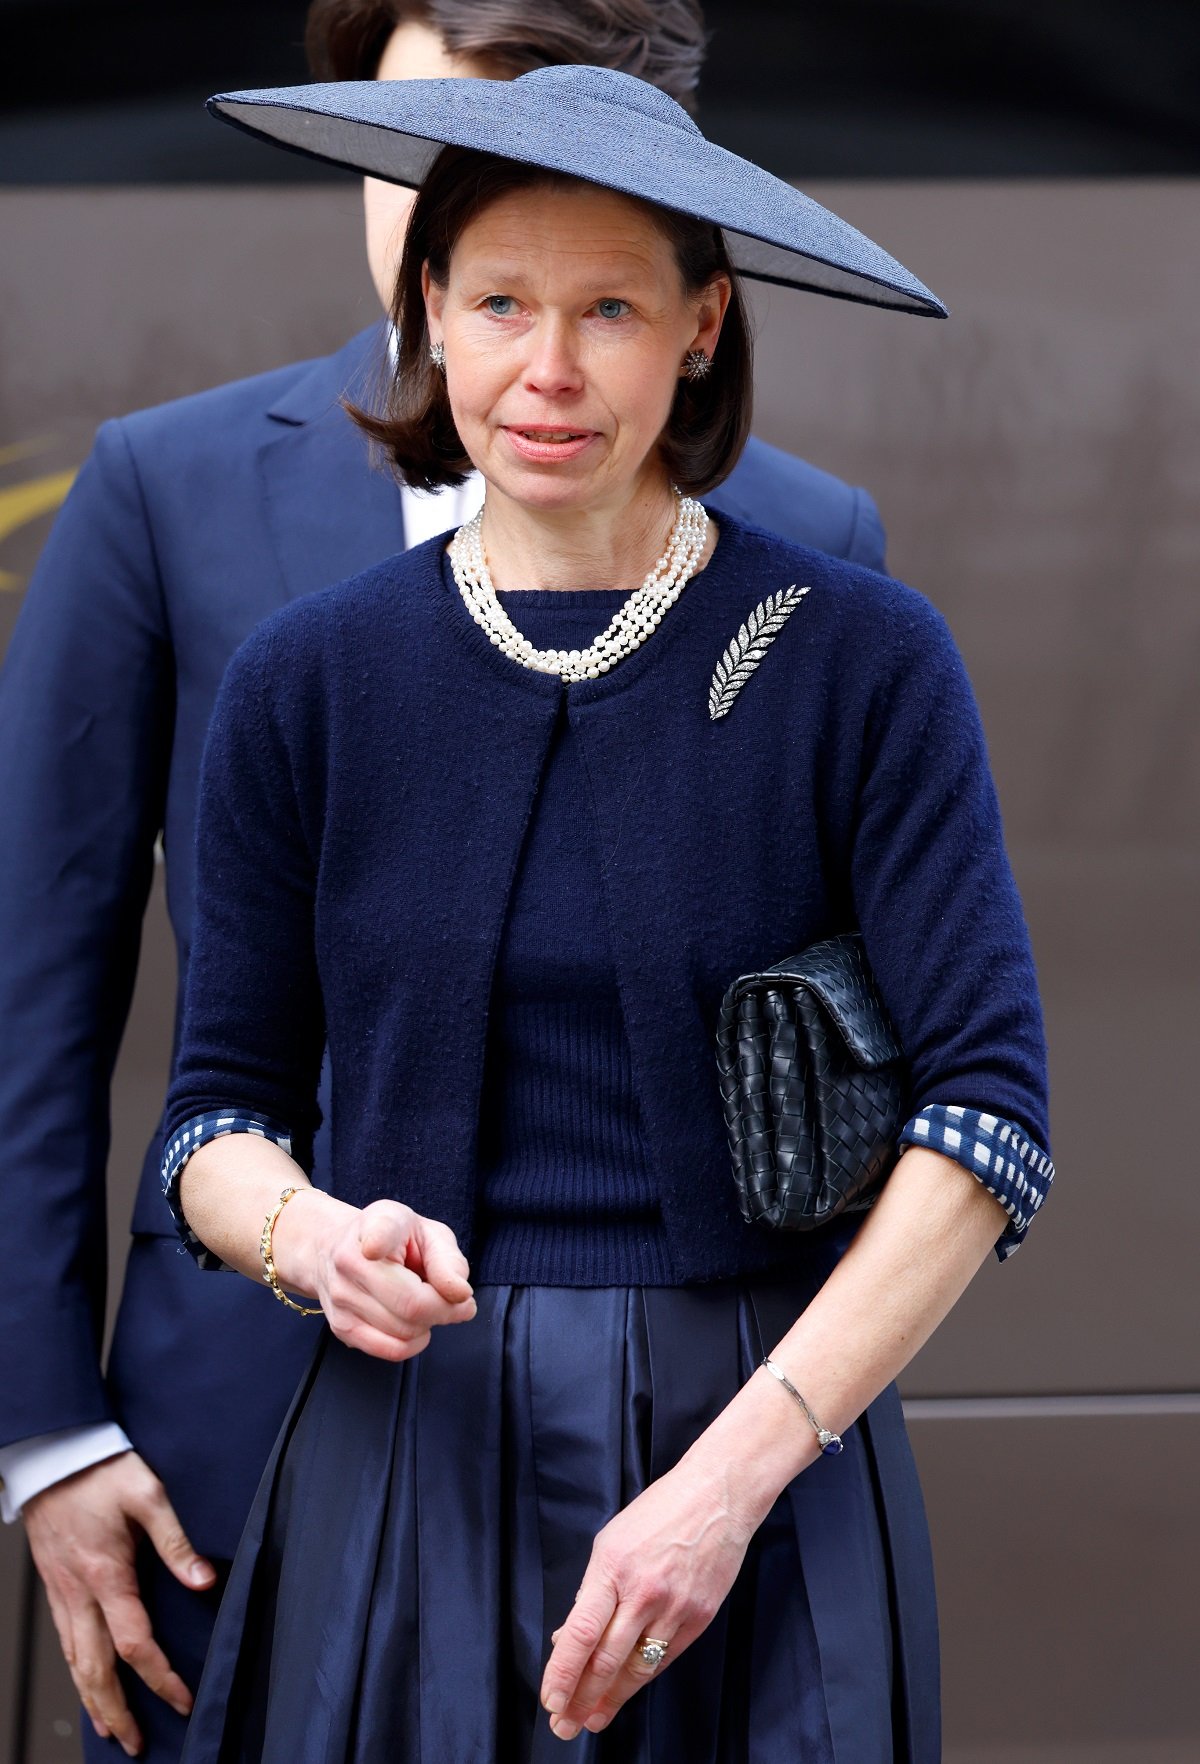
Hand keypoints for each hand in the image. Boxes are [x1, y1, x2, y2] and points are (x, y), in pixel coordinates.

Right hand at [23, 1450, 216, 1756]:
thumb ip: (177, 1540)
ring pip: (74, 1660)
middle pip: (95, 1668)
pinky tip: (84, 1680)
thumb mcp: (149, 1494)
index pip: (134, 1644)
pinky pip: (63, 1641)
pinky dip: (75, 1671)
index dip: (160, 1678)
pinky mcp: (55, 1585)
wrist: (55, 1453)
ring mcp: (62, 1591)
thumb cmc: (102, 1468)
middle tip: (135, 1742)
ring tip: (109, 1726)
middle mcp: (79, 1592)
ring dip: (92, 1698)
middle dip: (116, 1710)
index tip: (181, 1699)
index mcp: (106, 1574)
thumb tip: (205, 1580)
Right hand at [278, 1195, 476, 1361]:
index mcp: (377, 1225)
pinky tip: (414, 1324)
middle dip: (446, 1309)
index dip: (377, 1241)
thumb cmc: (395, 1241)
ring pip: (405, 1333)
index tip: (373, 1248)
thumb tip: (460, 1294)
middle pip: (411, 1305)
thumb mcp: (429, 1234)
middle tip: (454, 1299)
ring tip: (425, 1303)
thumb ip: (449, 1260)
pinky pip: (392, 1350)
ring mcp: (341, 1297)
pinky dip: (414, 1343)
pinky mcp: (341, 1328)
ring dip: (429, 1325)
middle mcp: (349, 1261)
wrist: (340, 1250)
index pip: (376, 1233)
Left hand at [539, 1448, 759, 1740]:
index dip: (563, 1672)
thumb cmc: (660, 1511)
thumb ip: (592, 1590)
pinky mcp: (699, 1617)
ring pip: (636, 1668)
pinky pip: (664, 1658)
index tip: (550, 1699)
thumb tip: (571, 1636)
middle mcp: (643, 1591)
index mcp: (613, 1566)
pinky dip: (641, 1679)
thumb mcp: (611, 1541)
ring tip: (591, 1719)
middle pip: (606, 1659)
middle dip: (581, 1698)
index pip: (582, 1632)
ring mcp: (674, 1607)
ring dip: (610, 1699)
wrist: (717, 1496)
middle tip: (563, 1724)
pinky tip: (625, 1692)